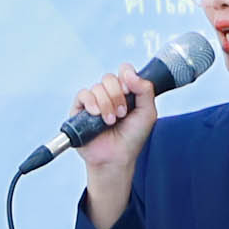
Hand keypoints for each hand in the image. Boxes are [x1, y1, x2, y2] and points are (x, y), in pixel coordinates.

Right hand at [70, 65, 160, 227]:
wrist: (116, 158)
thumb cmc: (132, 138)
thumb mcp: (148, 113)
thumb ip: (145, 90)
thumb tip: (130, 74)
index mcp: (126, 92)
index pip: (124, 71)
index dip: (126, 76)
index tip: (130, 92)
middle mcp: (109, 94)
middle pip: (110, 78)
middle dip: (118, 96)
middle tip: (122, 114)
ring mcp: (94, 101)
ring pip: (97, 87)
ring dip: (106, 104)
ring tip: (110, 121)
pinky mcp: (80, 110)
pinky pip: (83, 95)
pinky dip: (91, 103)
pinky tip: (97, 115)